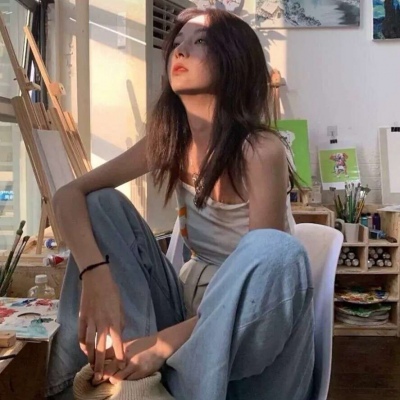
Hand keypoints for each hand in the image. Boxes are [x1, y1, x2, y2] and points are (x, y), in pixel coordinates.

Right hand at [78, 264, 125, 381]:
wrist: (97, 279)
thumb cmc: (112, 291)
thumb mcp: (121, 306)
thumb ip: (120, 321)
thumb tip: (118, 333)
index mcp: (114, 320)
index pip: (117, 343)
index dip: (118, 355)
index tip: (120, 365)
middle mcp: (102, 323)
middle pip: (100, 348)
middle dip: (101, 363)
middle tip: (101, 375)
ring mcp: (90, 321)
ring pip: (88, 344)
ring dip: (89, 357)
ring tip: (91, 366)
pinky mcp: (81, 318)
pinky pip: (80, 335)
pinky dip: (81, 344)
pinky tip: (83, 350)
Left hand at [98, 335, 166, 384]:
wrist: (160, 345)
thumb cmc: (143, 344)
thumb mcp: (128, 343)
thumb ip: (116, 349)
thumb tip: (102, 354)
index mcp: (122, 347)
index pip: (105, 356)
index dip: (97, 363)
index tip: (92, 369)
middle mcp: (126, 356)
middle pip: (108, 369)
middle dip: (99, 377)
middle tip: (94, 382)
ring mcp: (133, 365)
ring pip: (116, 378)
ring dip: (111, 381)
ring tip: (106, 384)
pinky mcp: (140, 373)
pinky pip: (127, 382)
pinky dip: (122, 384)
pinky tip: (120, 384)